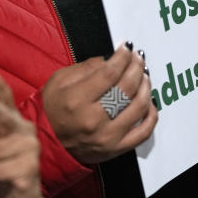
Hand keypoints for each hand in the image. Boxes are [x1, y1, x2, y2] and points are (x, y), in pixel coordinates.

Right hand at [41, 45, 156, 163]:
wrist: (46, 143)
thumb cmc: (50, 109)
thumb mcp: (59, 81)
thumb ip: (86, 68)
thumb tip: (111, 59)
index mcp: (77, 99)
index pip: (109, 73)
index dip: (122, 57)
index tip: (127, 47)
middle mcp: (93, 119)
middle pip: (126, 88)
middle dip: (136, 67)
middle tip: (138, 57)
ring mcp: (107, 137)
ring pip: (139, 107)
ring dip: (146, 87)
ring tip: (144, 75)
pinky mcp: (116, 149)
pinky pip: (143, 132)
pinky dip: (151, 115)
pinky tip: (149, 102)